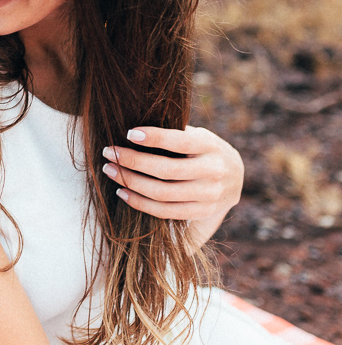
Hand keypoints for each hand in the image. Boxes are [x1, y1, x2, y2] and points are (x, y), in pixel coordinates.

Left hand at [101, 125, 243, 240]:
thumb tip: (132, 131)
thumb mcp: (197, 135)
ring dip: (130, 182)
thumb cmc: (203, 150)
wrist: (235, 178)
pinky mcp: (202, 212)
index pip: (180, 142)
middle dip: (132, 161)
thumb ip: (173, 133)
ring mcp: (209, 196)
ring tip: (110, 170)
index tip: (128, 133)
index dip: (154, 138)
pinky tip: (122, 192)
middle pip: (166, 170)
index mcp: (211, 146)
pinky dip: (140, 203)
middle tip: (108, 152)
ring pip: (162, 193)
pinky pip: (165, 212)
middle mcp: (214, 172)